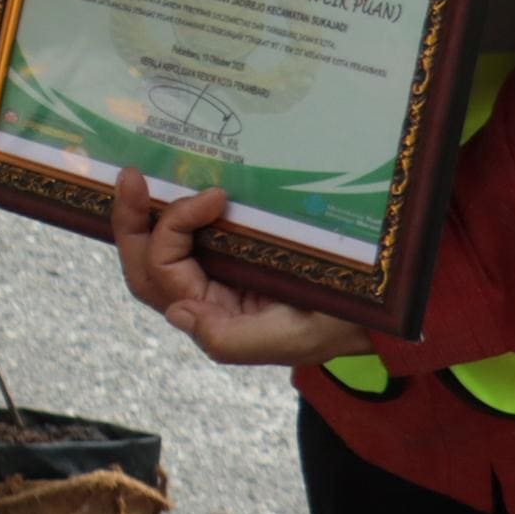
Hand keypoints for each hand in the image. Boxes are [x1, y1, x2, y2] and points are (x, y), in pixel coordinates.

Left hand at [111, 172, 371, 368]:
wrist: (384, 296)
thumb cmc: (342, 322)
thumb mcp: (292, 339)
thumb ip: (231, 339)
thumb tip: (177, 314)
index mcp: (215, 317)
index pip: (162, 277)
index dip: (171, 232)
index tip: (214, 195)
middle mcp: (208, 294)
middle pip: (147, 262)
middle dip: (130, 221)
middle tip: (131, 176)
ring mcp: (220, 269)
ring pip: (161, 245)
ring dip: (145, 211)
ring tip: (140, 173)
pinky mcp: (239, 247)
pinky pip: (193, 229)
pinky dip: (177, 207)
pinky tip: (177, 179)